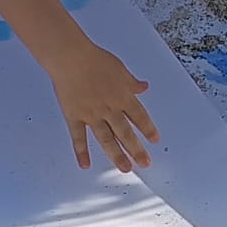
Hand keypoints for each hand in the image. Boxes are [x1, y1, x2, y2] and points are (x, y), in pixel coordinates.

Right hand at [44, 39, 158, 171]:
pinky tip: (85, 164)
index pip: (139, 116)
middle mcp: (109, 108)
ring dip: (116, 155)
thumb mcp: (120, 69)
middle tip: (145, 163)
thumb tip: (143, 87)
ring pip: (106, 139)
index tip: (154, 140)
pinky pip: (78, 137)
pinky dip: (81, 152)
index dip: (148, 129)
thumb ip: (131, 82)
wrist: (71, 58)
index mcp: (122, 96)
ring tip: (125, 168)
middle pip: (126, 133)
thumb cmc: (95, 60)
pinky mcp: (74, 117)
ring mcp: (91, 115)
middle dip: (137, 149)